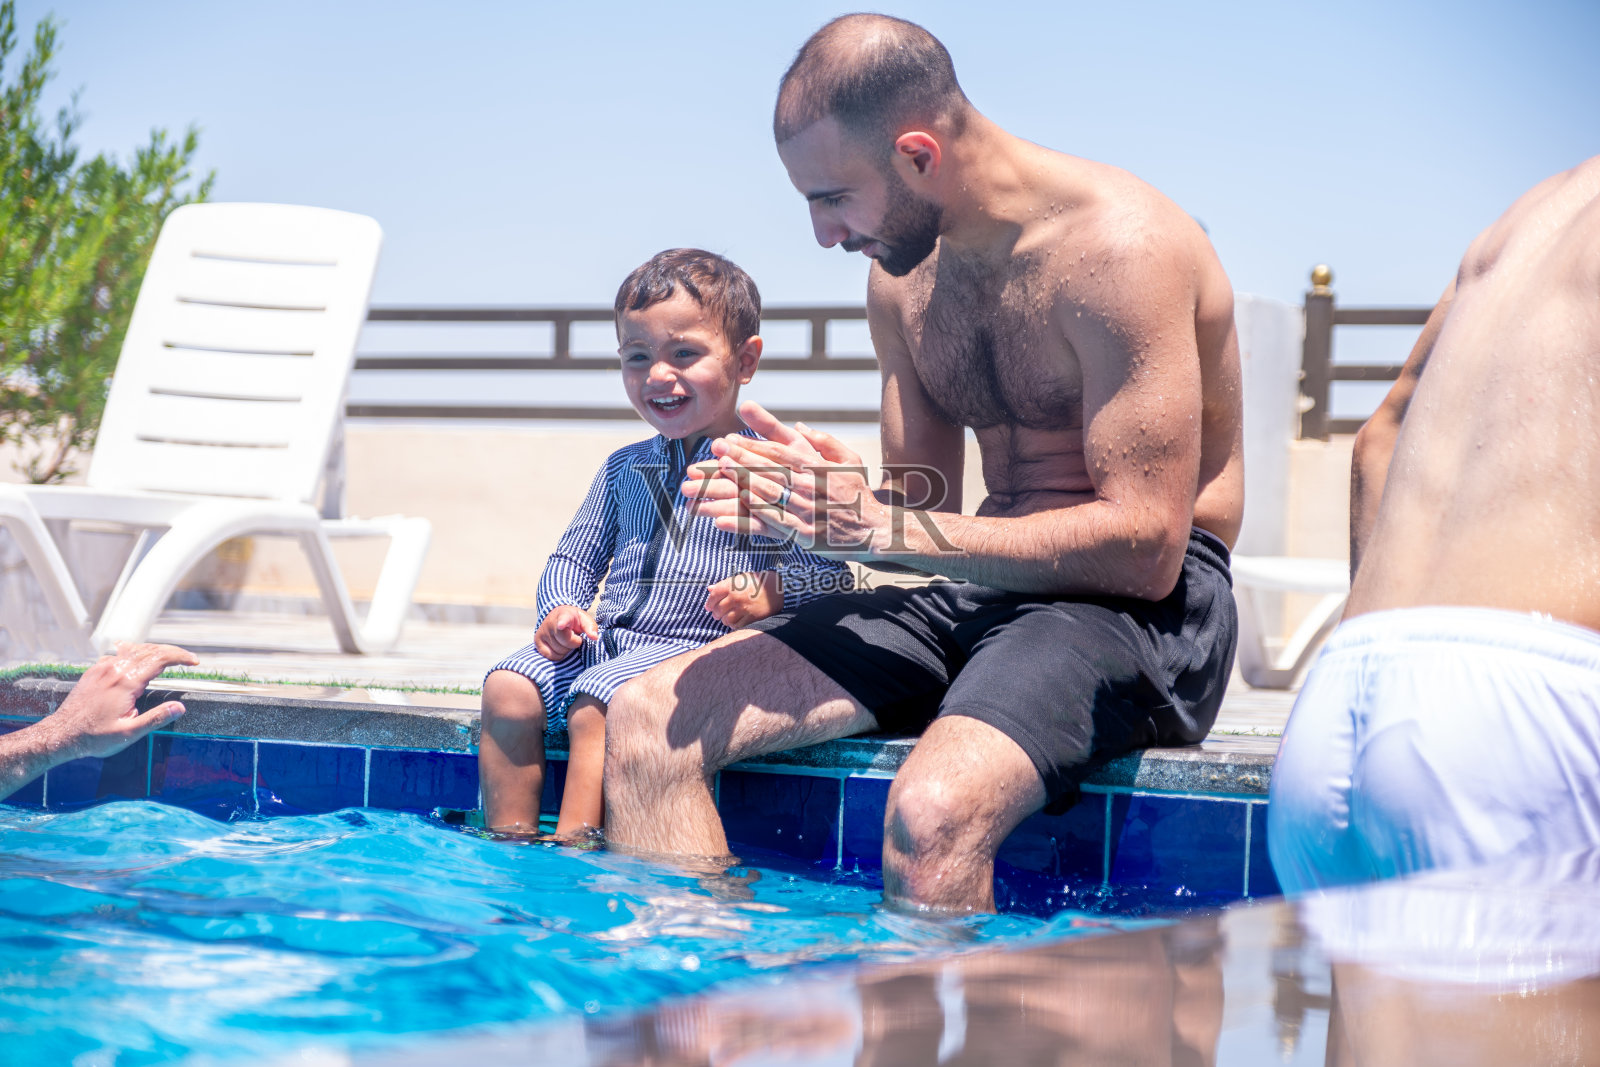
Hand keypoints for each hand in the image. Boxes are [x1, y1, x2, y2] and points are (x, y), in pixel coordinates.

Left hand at [42, 643, 196, 760]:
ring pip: (134, 649)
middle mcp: (114, 669)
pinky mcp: (94, 672)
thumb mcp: (129, 733)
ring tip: (169, 657)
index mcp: (126, 682)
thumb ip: (156, 718)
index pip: (160, 659)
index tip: (194, 662)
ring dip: (155, 650)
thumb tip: (180, 707)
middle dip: (172, 651)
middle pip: (150, 650)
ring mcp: (102, 668)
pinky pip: (119, 654)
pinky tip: (138, 658)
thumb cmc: (94, 737)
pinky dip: (136, 653)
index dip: (180, 657)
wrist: (61, 734)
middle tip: (188, 658)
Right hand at [535, 605, 597, 661]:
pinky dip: (558, 655)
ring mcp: (542, 632)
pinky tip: (559, 645)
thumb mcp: (584, 619)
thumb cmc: (574, 620)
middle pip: (566, 643)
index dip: (562, 623)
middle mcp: (550, 623)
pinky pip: (551, 656)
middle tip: (573, 635)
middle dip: (574, 643)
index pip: (563, 620)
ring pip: (559, 651)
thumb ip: (591, 627)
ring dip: (566, 649)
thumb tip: (594, 637)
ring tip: (565, 639)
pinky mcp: (537, 641)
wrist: (557, 616)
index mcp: (564, 615)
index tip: (561, 625)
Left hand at [681, 401, 889, 558]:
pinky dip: (745, 520)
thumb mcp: (849, 460)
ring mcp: (804, 511)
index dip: (752, 445)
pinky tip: (723, 518)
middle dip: (738, 459)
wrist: (875, 529)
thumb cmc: (858, 493)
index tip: (728, 438)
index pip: (779, 452)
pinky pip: (768, 526)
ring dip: (737, 486)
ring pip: (765, 496)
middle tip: (715, 451)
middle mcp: (809, 487)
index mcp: (817, 467)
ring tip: (714, 477)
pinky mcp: (801, 534)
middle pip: (767, 470)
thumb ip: (823, 441)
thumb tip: (798, 426)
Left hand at [704, 571, 782, 627]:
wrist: (775, 588)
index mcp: (731, 586)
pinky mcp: (751, 617)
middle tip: (717, 614)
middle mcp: (735, 597)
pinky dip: (734, 625)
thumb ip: (724, 585)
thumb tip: (709, 589)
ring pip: (726, 620)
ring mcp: (743, 608)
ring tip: (727, 618)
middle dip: (716, 613)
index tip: (708, 607)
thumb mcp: (739, 579)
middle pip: (718, 610)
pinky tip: (735, 622)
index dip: (709, 603)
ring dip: (725, 620)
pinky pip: (737, 626)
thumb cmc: (755, 582)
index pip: (713, 596)